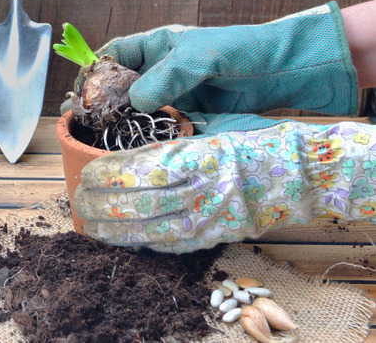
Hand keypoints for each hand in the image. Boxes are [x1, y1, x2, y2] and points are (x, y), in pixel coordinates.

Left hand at [72, 120, 375, 252]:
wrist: (297, 174)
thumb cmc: (250, 143)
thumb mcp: (208, 129)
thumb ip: (168, 142)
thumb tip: (122, 150)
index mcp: (196, 156)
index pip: (137, 170)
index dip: (104, 175)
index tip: (85, 174)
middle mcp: (199, 191)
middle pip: (135, 205)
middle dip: (98, 205)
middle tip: (77, 201)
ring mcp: (207, 220)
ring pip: (146, 233)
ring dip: (111, 230)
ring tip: (88, 223)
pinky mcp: (212, 240)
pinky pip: (167, 246)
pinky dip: (138, 243)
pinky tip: (119, 237)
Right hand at [89, 2, 358, 131]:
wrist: (286, 72)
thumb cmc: (242, 51)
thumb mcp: (200, 57)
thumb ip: (167, 76)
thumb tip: (135, 101)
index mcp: (158, 47)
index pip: (116, 54)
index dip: (95, 69)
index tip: (80, 89)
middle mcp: (161, 73)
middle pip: (121, 87)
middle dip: (102, 103)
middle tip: (83, 120)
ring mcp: (174, 97)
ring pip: (137, 112)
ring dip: (122, 125)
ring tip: (102, 139)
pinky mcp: (188, 119)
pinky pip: (160, 129)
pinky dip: (148, 139)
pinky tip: (136, 150)